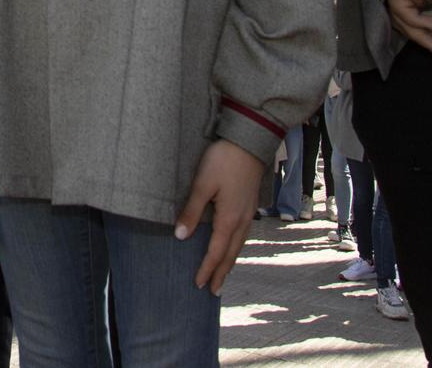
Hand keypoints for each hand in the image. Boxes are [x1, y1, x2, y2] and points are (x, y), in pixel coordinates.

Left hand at [174, 138, 266, 294]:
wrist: (249, 141)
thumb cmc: (223, 160)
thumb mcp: (202, 184)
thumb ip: (191, 211)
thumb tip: (181, 237)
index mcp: (229, 219)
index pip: (216, 252)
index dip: (207, 269)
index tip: (199, 284)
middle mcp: (242, 220)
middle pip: (231, 254)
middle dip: (221, 273)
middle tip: (214, 291)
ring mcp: (249, 213)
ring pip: (239, 245)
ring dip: (230, 262)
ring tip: (223, 274)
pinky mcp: (250, 205)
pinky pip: (243, 235)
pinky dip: (235, 247)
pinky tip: (232, 246)